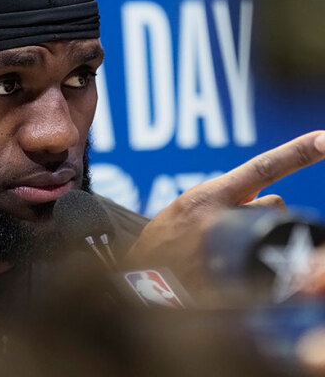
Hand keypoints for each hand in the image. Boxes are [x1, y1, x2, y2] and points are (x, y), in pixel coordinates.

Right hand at [126, 131, 324, 300]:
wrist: (139, 278)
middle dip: (261, 211)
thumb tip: (264, 195)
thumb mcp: (189, 204)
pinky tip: (232, 273)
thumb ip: (225, 196)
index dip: (298, 153)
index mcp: (206, 197)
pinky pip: (270, 269)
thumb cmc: (167, 236)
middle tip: (231, 226)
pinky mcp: (231, 283)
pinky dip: (262, 267)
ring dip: (259, 237)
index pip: (261, 168)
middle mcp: (219, 222)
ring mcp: (227, 254)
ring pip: (271, 232)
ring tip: (226, 250)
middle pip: (273, 205)